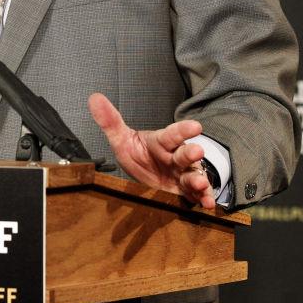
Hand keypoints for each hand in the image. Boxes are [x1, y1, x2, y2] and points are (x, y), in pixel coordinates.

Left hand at [88, 92, 215, 208]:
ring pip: (193, 175)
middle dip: (191, 153)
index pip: (171, 134)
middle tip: (197, 150)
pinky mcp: (184, 191)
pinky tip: (207, 203)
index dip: (182, 130)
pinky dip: (203, 198)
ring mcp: (181, 174)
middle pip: (185, 154)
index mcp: (161, 143)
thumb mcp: (122, 140)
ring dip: (198, 179)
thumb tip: (94, 99)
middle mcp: (174, 157)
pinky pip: (197, 194)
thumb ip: (110, 122)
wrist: (145, 176)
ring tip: (198, 183)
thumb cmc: (138, 154)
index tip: (195, 126)